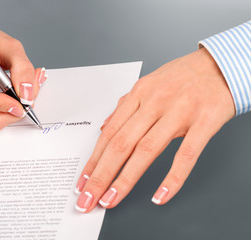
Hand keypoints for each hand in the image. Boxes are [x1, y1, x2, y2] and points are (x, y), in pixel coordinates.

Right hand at [0, 20, 46, 129]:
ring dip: (10, 111)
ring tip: (18, 92)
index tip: (19, 102)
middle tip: (25, 98)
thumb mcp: (10, 46)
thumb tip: (27, 94)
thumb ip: (23, 68)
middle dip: (11, 111)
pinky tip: (6, 95)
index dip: (0, 105)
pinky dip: (3, 110)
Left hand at [75, 48, 234, 212]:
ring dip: (125, 179)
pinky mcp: (204, 121)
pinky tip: (160, 195)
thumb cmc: (182, 76)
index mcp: (138, 95)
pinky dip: (173, 177)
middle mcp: (154, 103)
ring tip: (112, 199)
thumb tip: (105, 127)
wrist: (221, 64)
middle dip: (101, 175)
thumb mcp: (147, 86)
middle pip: (120, 144)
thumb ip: (124, 108)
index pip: (109, 134)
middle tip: (89, 199)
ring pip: (146, 150)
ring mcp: (179, 112)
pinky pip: (187, 153)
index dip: (93, 161)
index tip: (82, 182)